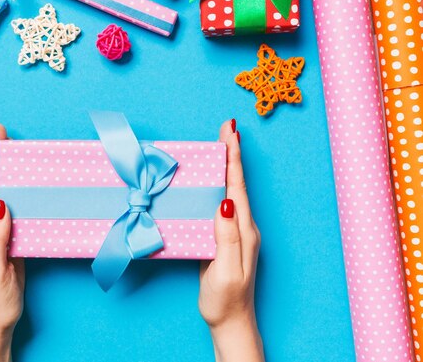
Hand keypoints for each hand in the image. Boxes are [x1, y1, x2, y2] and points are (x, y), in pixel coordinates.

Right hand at [198, 120, 263, 361]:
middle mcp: (242, 227)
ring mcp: (233, 232)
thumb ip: (227, 237)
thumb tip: (226, 202)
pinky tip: (207, 181)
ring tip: (219, 145)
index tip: (231, 132)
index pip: (238, 188)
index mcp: (244, 231)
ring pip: (228, 191)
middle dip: (231, 154)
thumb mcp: (225, 270)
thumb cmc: (226, 300)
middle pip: (236, 184)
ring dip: (224, 167)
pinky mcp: (222, 238)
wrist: (230, 322)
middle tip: (226, 128)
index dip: (234, 159)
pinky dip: (215, 186)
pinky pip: (219, 204)